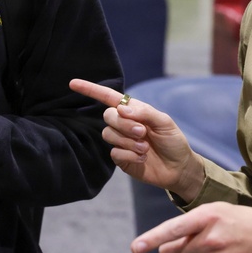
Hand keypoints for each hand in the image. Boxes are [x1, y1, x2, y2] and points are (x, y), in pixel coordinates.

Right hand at [69, 78, 203, 199]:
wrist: (179, 168)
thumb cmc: (173, 141)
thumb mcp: (164, 122)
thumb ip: (144, 112)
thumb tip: (121, 109)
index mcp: (134, 110)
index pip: (108, 97)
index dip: (91, 90)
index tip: (72, 84)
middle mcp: (124, 124)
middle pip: (108, 116)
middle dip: (124, 124)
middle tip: (143, 132)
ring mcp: (121, 141)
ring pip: (109, 135)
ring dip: (128, 141)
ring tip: (145, 148)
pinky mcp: (121, 158)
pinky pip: (114, 153)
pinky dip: (130, 155)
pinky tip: (142, 158)